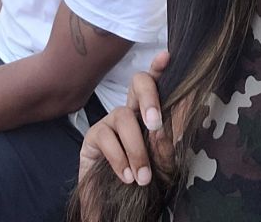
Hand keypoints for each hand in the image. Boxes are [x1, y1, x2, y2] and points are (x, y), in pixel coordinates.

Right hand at [79, 51, 171, 186]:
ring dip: (136, 148)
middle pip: (138, 83)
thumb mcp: (160, 165)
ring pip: (124, 116)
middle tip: (156, 124)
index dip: (160, 68)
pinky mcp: (93, 136)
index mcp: (151, 112)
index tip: (167, 57)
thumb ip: (164, 147)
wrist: (112, 203)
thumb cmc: (141, 178)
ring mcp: (111, 121)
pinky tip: (125, 177)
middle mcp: (131, 110)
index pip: (157, 84)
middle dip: (149, 97)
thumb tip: (163, 130)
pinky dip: (119, 158)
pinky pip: (106, 136)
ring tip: (143, 178)